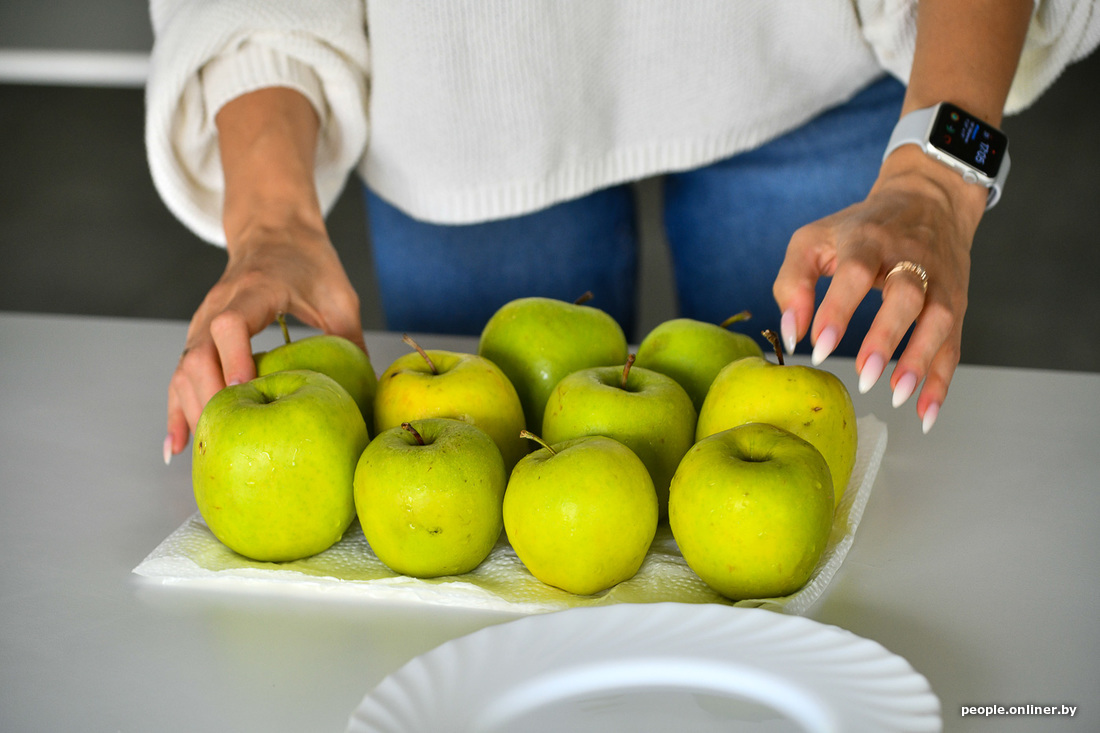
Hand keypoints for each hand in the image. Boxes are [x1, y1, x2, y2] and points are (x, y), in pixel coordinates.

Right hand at [165, 223, 363, 462]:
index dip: (235, 357)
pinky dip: (178, 408)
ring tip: (204, 451)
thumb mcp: (339, 294)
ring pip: (184, 368)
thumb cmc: (309, 262)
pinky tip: (178, 445)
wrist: (273, 231)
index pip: (232, 322)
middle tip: (231, 437)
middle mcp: (219, 304)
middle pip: (198, 353)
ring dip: (191, 409)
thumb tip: (369, 391)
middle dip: (210, 397)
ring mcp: (203, 321)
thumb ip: (351, 337)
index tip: (247, 390)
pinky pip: (181, 374)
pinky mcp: (199, 336)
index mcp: (255, 289)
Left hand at [773, 146, 987, 432]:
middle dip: (887, 336)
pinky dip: (943, 380)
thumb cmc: (858, 228)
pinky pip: (954, 344)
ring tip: (895, 395)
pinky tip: (925, 412)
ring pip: (938, 320)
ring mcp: (937, 280)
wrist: (926, 198)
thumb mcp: (814, 240)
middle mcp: (909, 258)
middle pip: (906, 295)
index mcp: (867, 239)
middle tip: (865, 374)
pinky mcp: (955, 302)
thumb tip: (792, 333)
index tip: (818, 347)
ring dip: (921, 360)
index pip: (856, 272)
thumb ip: (793, 282)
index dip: (838, 309)